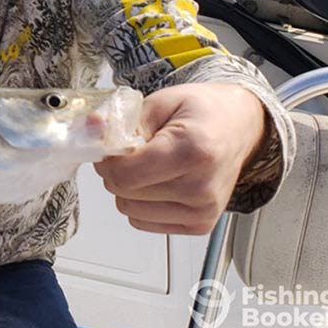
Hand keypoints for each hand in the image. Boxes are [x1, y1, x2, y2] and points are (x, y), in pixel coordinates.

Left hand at [94, 83, 264, 234]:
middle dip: (117, 171)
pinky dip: (141, 203)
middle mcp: (201, 188)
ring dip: (128, 188)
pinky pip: (144, 222)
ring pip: (130, 210)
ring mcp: (203, 211)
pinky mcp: (200, 225)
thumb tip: (88, 129)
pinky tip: (159, 182)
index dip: (108, 160)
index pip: (125, 175)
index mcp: (192, 151)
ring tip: (149, 165)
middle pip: (124, 194)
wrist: (238, 126)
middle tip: (132, 151)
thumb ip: (120, 120)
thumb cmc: (201, 111)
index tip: (112, 145)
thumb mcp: (159, 102)